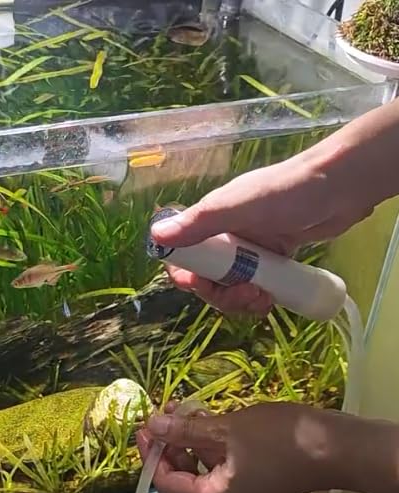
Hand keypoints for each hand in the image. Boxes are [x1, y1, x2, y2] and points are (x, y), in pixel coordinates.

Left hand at [136, 400, 345, 492]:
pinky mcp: (258, 477)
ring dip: (191, 438)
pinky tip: (210, 415)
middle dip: (171, 443)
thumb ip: (187, 430)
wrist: (337, 447)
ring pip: (204, 465)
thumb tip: (152, 425)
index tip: (143, 427)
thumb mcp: (228, 430)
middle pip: (184, 475)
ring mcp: (244, 490)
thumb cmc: (281, 441)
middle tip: (165, 411)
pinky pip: (224, 462)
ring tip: (185, 407)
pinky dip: (213, 441)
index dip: (151, 455)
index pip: (167, 483)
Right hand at [151, 148, 375, 315]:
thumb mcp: (237, 207)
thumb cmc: (287, 192)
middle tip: (245, 297)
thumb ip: (198, 223)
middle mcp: (229, 235)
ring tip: (263, 301)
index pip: (186, 255)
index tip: (198, 286)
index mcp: (213, 220)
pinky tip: (272, 299)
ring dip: (242, 300)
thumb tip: (155, 236)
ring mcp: (252, 247)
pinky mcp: (275, 256)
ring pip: (234, 286)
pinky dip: (261, 296)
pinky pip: (258, 284)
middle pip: (209, 278)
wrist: (341, 186)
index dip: (187, 275)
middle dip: (221, 295)